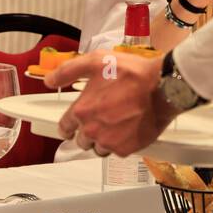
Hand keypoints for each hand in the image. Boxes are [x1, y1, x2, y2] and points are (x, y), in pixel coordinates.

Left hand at [43, 50, 177, 156]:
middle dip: (87, 131)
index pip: (64, 127)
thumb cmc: (132, 74)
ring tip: (115, 124)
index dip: (67, 126)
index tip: (70, 126)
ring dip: (103, 139)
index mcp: (82, 110)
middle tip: (101, 118)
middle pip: (81, 140)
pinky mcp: (126, 149)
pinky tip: (127, 128)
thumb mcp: (96, 61)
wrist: (162, 87)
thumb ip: (68, 71)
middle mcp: (92, 130)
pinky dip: (120, 143)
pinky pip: (117, 151)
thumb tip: (50, 80)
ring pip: (99, 148)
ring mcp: (109, 141)